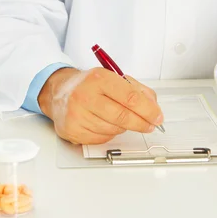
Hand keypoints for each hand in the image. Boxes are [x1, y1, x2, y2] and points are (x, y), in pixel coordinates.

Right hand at [38, 67, 163, 144]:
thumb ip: (137, 90)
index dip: (148, 110)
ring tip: (118, 118)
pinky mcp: (72, 130)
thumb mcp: (113, 78)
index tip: (157, 117)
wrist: (59, 92)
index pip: (130, 97)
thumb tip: (154, 107)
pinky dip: (109, 134)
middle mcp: (85, 96)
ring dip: (123, 127)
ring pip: (113, 130)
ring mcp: (77, 114)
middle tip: (149, 125)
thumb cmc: (89, 85)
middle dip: (141, 123)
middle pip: (123, 117)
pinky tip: (104, 123)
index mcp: (98, 79)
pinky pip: (102, 139)